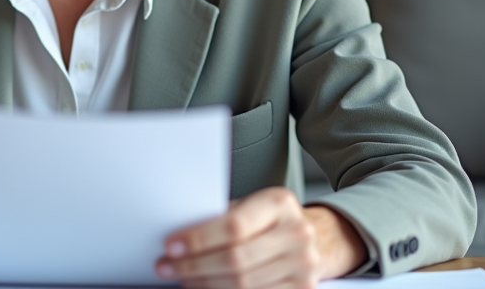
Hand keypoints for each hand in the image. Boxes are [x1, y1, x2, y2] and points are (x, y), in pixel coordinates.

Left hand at [154, 187, 365, 288]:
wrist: (316, 237)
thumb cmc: (270, 219)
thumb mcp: (250, 205)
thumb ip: (222, 217)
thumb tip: (179, 233)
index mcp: (279, 203)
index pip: (233, 225)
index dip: (199, 239)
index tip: (171, 246)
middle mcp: (297, 234)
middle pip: (236, 260)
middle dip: (195, 266)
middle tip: (167, 267)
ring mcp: (304, 265)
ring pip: (243, 284)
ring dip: (206, 284)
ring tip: (184, 279)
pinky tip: (208, 287)